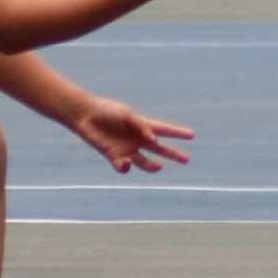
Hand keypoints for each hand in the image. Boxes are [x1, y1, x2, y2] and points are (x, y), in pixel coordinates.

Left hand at [73, 95, 193, 174]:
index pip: (164, 130)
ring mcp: (126, 149)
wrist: (86, 116)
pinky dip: (125, 167)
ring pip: (144, 162)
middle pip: (159, 149)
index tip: (191, 135)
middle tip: (186, 159)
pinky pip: (123, 166)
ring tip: (159, 166)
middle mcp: (137, 139)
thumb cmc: (106, 110)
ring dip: (152, 166)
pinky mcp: (114, 156)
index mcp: (142, 125)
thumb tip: (153, 139)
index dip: (177, 133)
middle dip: (173, 154)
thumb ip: (141, 126)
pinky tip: (125, 161)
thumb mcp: (126, 114)